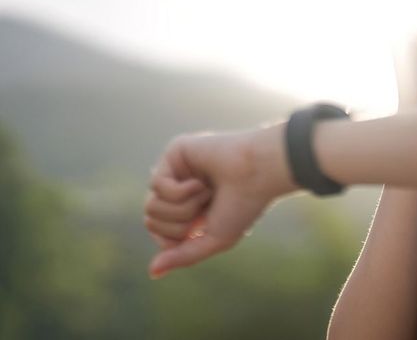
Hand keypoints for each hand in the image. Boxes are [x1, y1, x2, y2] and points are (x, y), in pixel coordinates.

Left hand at [144, 122, 298, 278]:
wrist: (259, 173)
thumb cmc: (244, 204)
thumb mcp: (215, 239)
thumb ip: (183, 255)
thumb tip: (152, 272)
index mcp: (189, 206)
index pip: (159, 232)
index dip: (176, 238)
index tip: (204, 225)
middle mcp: (179, 186)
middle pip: (151, 220)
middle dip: (181, 223)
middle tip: (209, 205)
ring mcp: (176, 168)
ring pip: (150, 205)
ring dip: (183, 207)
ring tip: (207, 191)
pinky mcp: (175, 151)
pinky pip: (156, 184)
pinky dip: (181, 191)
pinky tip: (201, 180)